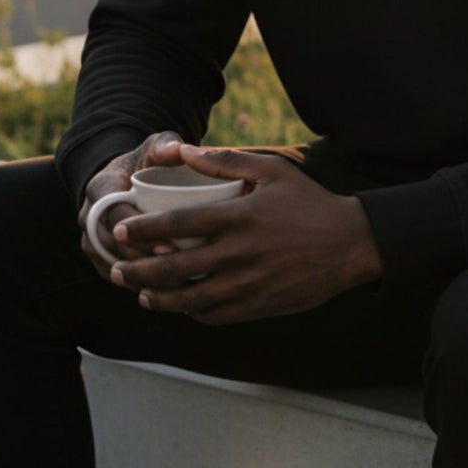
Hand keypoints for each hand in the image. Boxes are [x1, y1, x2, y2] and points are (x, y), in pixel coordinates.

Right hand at [78, 131, 186, 277]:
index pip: (114, 216)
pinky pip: (115, 275)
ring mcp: (91, 239)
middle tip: (176, 267)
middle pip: (111, 246)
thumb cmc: (145, 161)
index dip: (140, 233)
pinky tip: (166, 293)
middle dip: (142, 259)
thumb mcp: (154, 146)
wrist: (125, 177)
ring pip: (111, 265)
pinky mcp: (100, 257)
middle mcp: (88, 217)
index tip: (169, 244)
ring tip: (176, 284)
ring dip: (141, 277)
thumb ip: (165, 145)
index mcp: (99, 189)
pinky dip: (138, 285)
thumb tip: (179, 150)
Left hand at [109, 143, 382, 325]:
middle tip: (117, 269)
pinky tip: (182, 307)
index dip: (143, 230)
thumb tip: (185, 151)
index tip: (121, 232)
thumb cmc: (309, 202)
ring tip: (141, 293)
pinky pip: (216, 316)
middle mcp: (239, 254)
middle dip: (139, 271)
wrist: (350, 244)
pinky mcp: (260, 306)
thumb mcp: (272, 170)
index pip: (177, 226)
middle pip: (175, 269)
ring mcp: (249, 284)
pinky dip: (193, 314)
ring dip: (159, 298)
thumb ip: (225, 162)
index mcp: (238, 218)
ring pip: (190, 300)